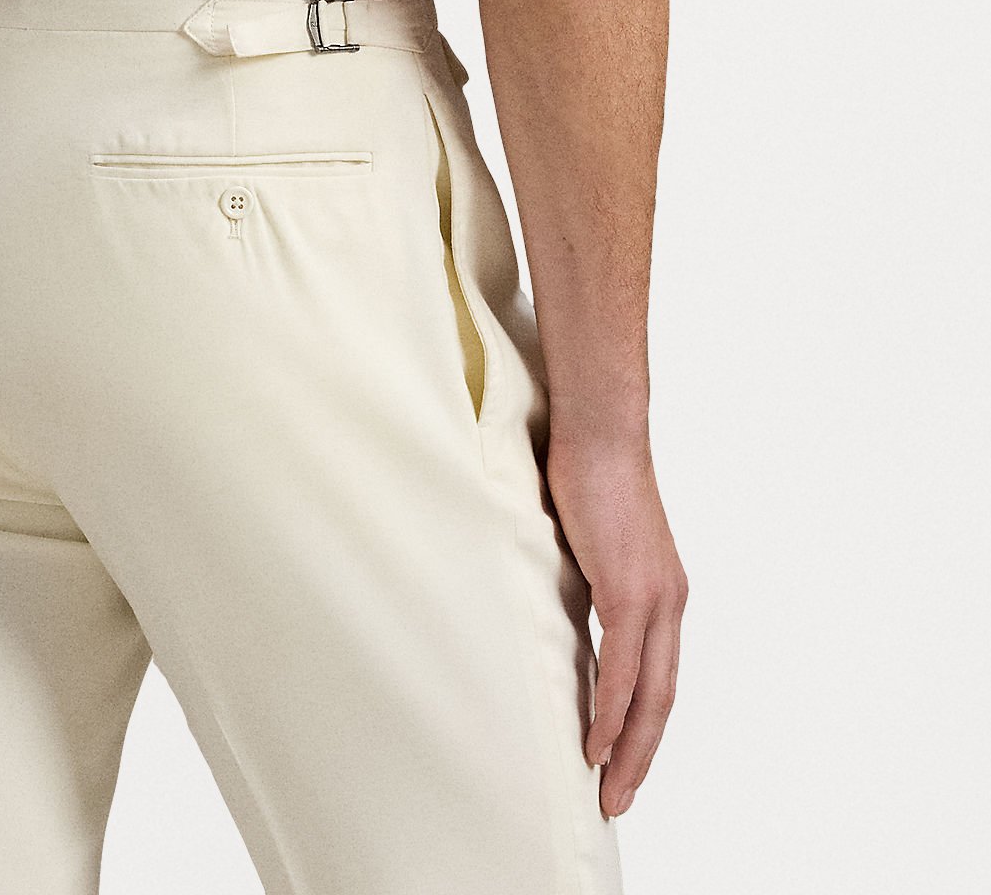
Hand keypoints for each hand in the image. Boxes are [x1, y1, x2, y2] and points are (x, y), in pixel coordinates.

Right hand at [544, 430, 687, 818]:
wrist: (600, 429)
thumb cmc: (589, 472)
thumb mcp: (591, 544)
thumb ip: (587, 585)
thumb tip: (562, 613)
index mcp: (663, 594)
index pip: (660, 678)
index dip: (642, 726)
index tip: (621, 763)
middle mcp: (669, 603)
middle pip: (662, 701)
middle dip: (640, 756)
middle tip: (618, 800)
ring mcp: (654, 598)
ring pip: (649, 695)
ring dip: (628, 749)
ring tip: (609, 790)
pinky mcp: (629, 589)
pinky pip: (624, 668)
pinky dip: (611, 711)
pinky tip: (595, 744)